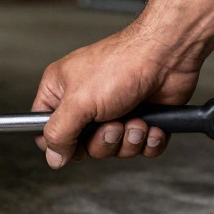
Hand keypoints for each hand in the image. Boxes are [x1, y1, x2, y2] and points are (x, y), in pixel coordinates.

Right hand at [33, 24, 202, 168]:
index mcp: (62, 91)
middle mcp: (86, 102)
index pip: (46, 128)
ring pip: (113, 148)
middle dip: (103, 141)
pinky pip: (140, 147)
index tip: (73, 145)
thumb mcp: (78, 102)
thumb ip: (59, 132)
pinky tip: (152, 123)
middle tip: (112, 123)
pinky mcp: (141, 118)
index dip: (59, 143)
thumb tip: (53, 157)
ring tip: (135, 119)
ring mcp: (115, 111)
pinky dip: (148, 140)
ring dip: (127, 140)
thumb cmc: (122, 64)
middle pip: (83, 145)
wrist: (167, 56)